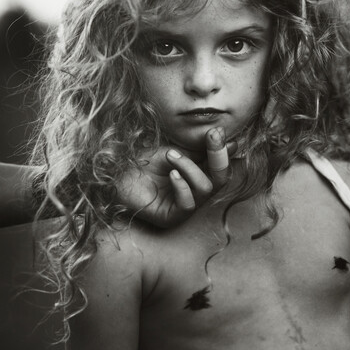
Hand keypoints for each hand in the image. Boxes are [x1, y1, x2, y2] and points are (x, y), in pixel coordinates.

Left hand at [117, 127, 233, 227]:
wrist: (116, 171)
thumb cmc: (142, 161)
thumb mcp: (177, 151)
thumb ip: (201, 151)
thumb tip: (233, 144)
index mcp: (198, 177)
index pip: (221, 167)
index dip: (223, 150)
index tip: (218, 131)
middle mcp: (195, 193)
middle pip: (221, 180)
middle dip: (218, 157)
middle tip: (212, 136)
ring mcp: (183, 208)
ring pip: (205, 189)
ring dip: (189, 168)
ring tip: (171, 155)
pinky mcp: (170, 218)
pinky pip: (187, 205)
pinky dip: (182, 186)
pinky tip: (171, 174)